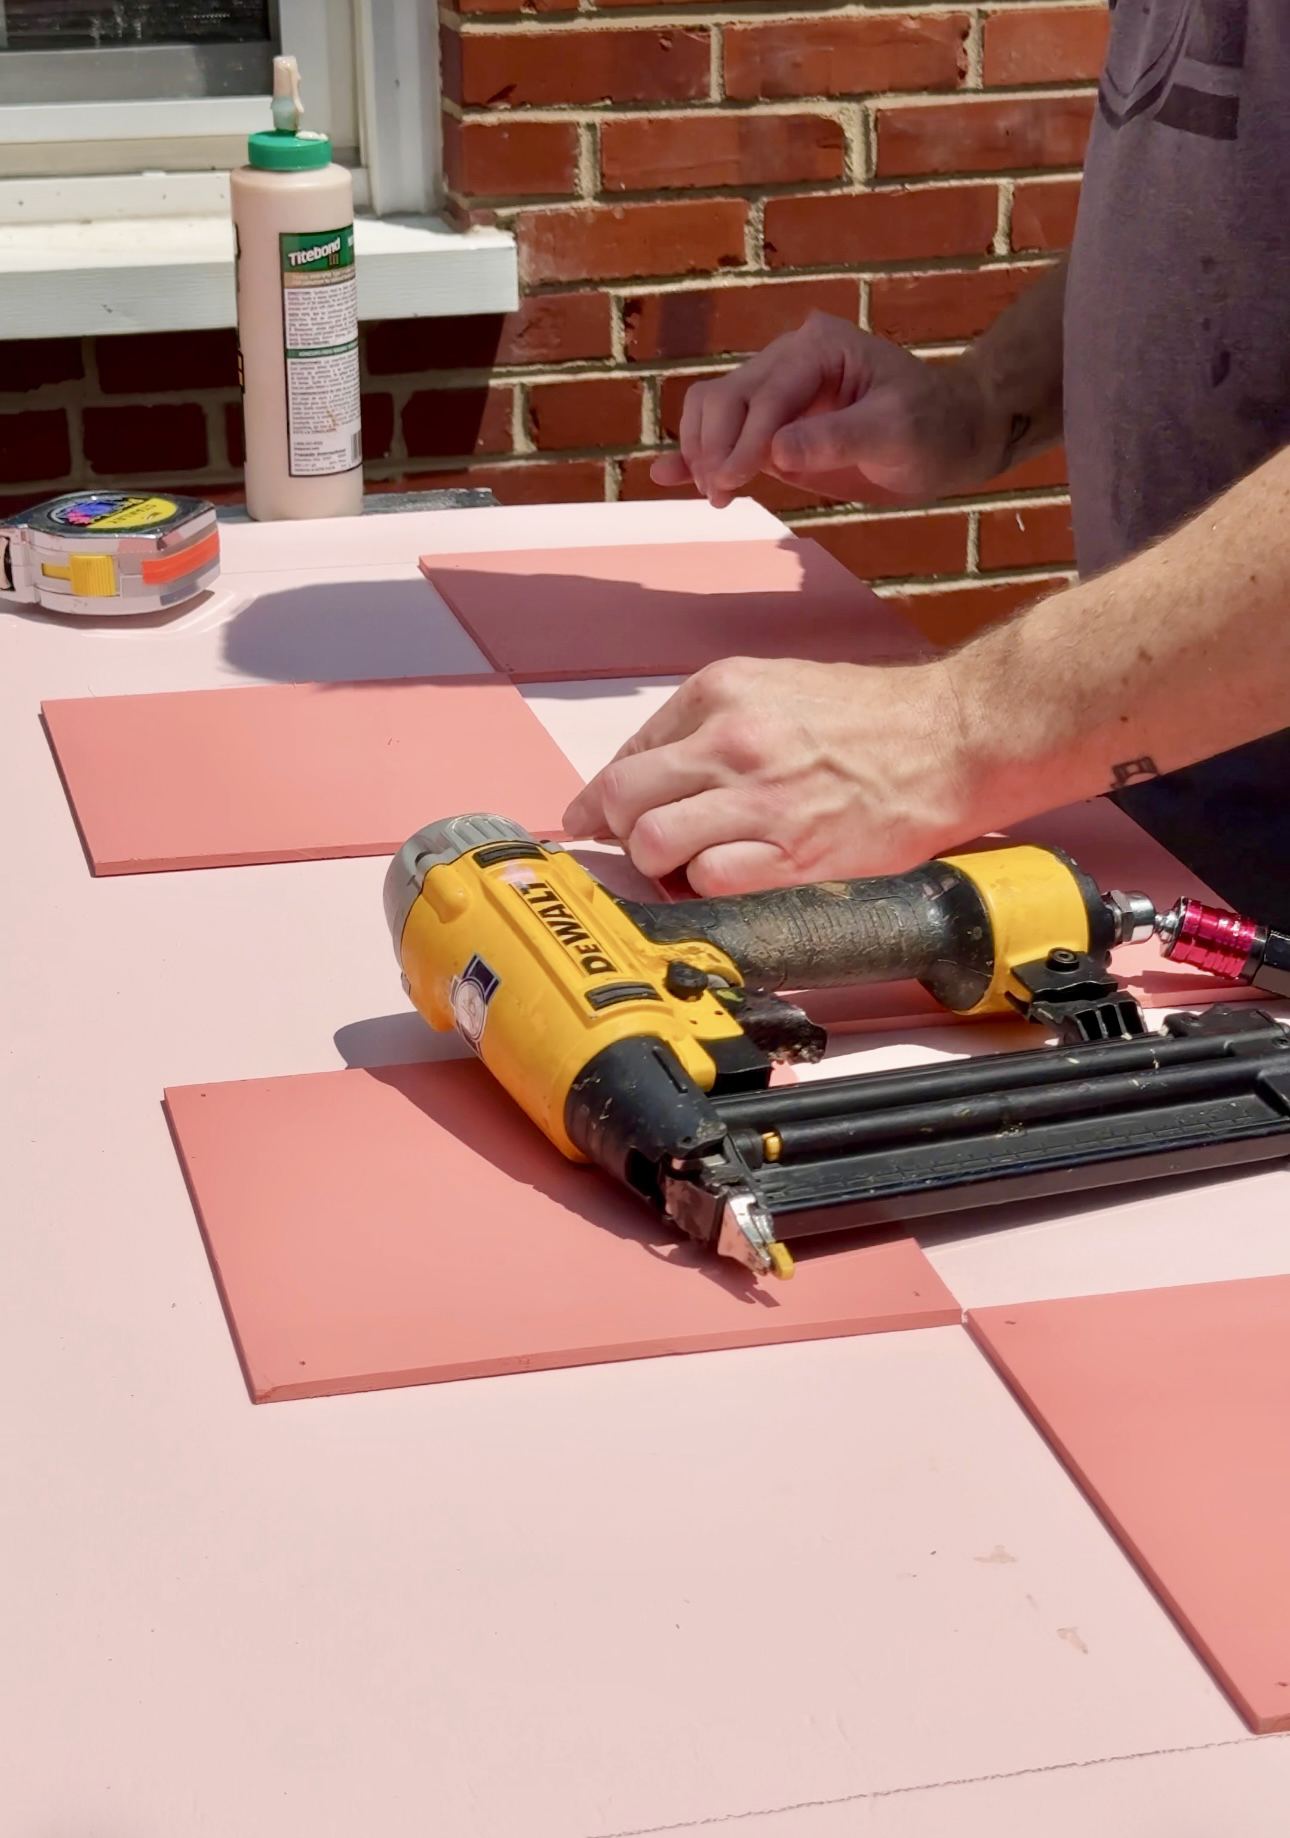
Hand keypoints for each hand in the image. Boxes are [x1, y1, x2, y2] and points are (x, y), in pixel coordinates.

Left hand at [562, 656, 983, 894]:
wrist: (948, 739)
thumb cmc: (866, 719)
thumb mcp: (771, 687)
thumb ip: (702, 724)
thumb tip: (640, 775)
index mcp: (719, 694)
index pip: (625, 755)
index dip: (599, 800)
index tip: (590, 821)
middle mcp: (732, 744)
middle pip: (624, 802)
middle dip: (620, 832)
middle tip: (640, 846)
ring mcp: (761, 802)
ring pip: (655, 845)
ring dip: (662, 864)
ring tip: (690, 863)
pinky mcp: (793, 855)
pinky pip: (709, 883)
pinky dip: (704, 889)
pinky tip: (728, 879)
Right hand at [650, 313, 991, 509]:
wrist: (950, 439)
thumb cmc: (933, 428)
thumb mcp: (897, 432)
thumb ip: (838, 439)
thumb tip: (777, 453)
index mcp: (820, 348)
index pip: (766, 392)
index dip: (744, 437)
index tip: (733, 481)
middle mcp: (790, 361)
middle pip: (725, 396)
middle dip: (716, 445)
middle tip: (723, 493)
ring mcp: (777, 394)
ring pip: (714, 410)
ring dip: (702, 451)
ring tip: (715, 495)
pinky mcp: (771, 429)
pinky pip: (722, 434)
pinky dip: (694, 454)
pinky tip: (665, 475)